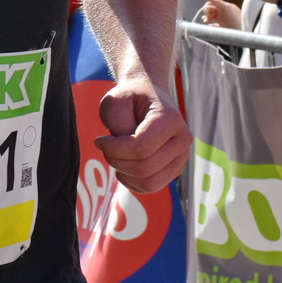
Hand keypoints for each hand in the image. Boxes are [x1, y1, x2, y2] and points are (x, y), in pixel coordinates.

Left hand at [96, 76, 191, 192]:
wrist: (147, 96)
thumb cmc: (129, 97)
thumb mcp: (115, 101)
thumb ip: (118, 125)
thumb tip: (122, 152)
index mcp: (170, 118)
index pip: (141, 147)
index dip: (114, 149)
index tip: (99, 140)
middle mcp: (182, 139)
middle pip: (145, 168)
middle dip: (117, 161)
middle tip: (105, 148)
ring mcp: (181, 156)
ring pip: (150, 183)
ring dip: (124, 173)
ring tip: (114, 156)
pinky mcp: (175, 169)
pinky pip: (151, 187)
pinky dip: (132, 182)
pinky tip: (123, 166)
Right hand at [201, 0, 240, 28]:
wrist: (242, 30)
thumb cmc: (236, 18)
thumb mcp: (227, 7)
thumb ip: (217, 1)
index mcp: (224, 7)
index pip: (212, 4)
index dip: (208, 7)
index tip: (207, 12)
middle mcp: (222, 13)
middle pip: (211, 11)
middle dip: (207, 13)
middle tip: (206, 18)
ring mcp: (222, 20)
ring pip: (211, 18)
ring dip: (207, 18)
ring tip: (205, 21)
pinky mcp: (222, 27)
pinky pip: (214, 26)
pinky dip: (210, 26)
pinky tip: (209, 26)